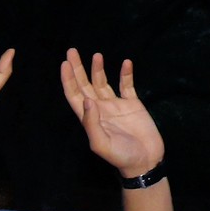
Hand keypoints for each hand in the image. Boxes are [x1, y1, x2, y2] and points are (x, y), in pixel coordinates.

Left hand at [58, 50, 162, 176]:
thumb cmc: (121, 156)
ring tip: (96, 54)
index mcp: (89, 117)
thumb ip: (92, 123)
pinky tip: (126, 62)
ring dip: (98, 69)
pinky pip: (127, 85)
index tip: (64, 64)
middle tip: (71, 51)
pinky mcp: (133, 104)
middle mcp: (99, 108)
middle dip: (78, 68)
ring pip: (103, 82)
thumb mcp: (101, 143)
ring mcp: (116, 105)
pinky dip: (126, 74)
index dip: (68, 79)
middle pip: (85, 84)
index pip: (74, 94)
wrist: (145, 160)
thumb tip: (87, 100)